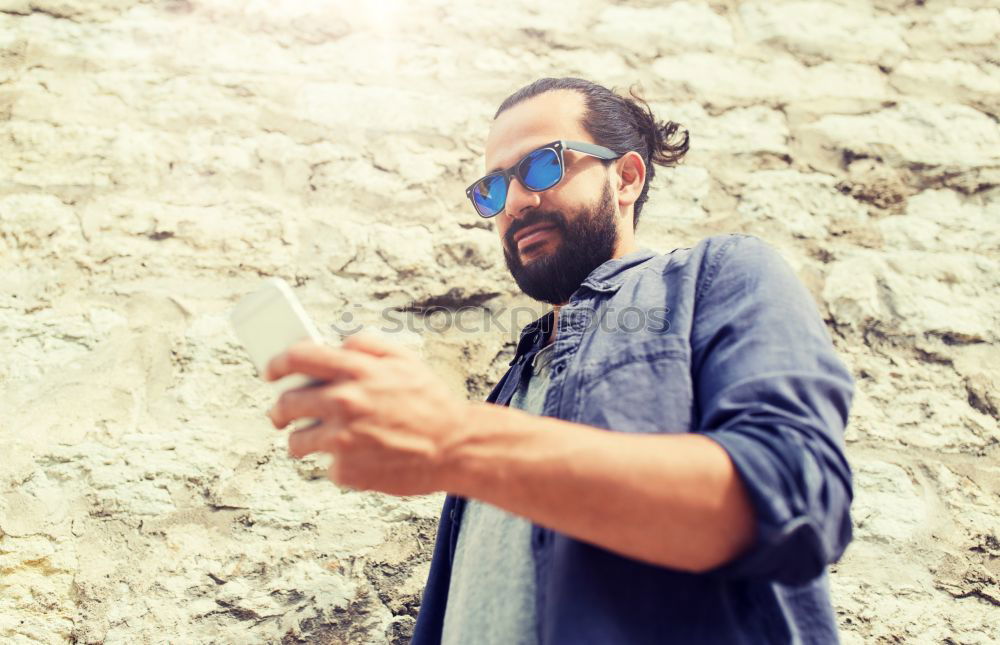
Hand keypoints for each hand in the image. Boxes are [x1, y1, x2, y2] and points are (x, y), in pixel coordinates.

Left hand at [264, 330, 469, 495]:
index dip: (276, 364)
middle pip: (286, 403)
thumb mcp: (405, 361)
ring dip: (303, 441)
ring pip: (297, 441)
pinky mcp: (347, 470)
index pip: (297, 358)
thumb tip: (339, 344)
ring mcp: (343, 439)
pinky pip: (327, 466)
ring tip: (322, 442)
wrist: (454, 448)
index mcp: (357, 371)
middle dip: (279, 411)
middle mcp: (344, 402)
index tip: (270, 372)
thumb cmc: (431, 403)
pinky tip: (364, 458)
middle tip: (281, 416)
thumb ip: (369, 345)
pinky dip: (340, 464)